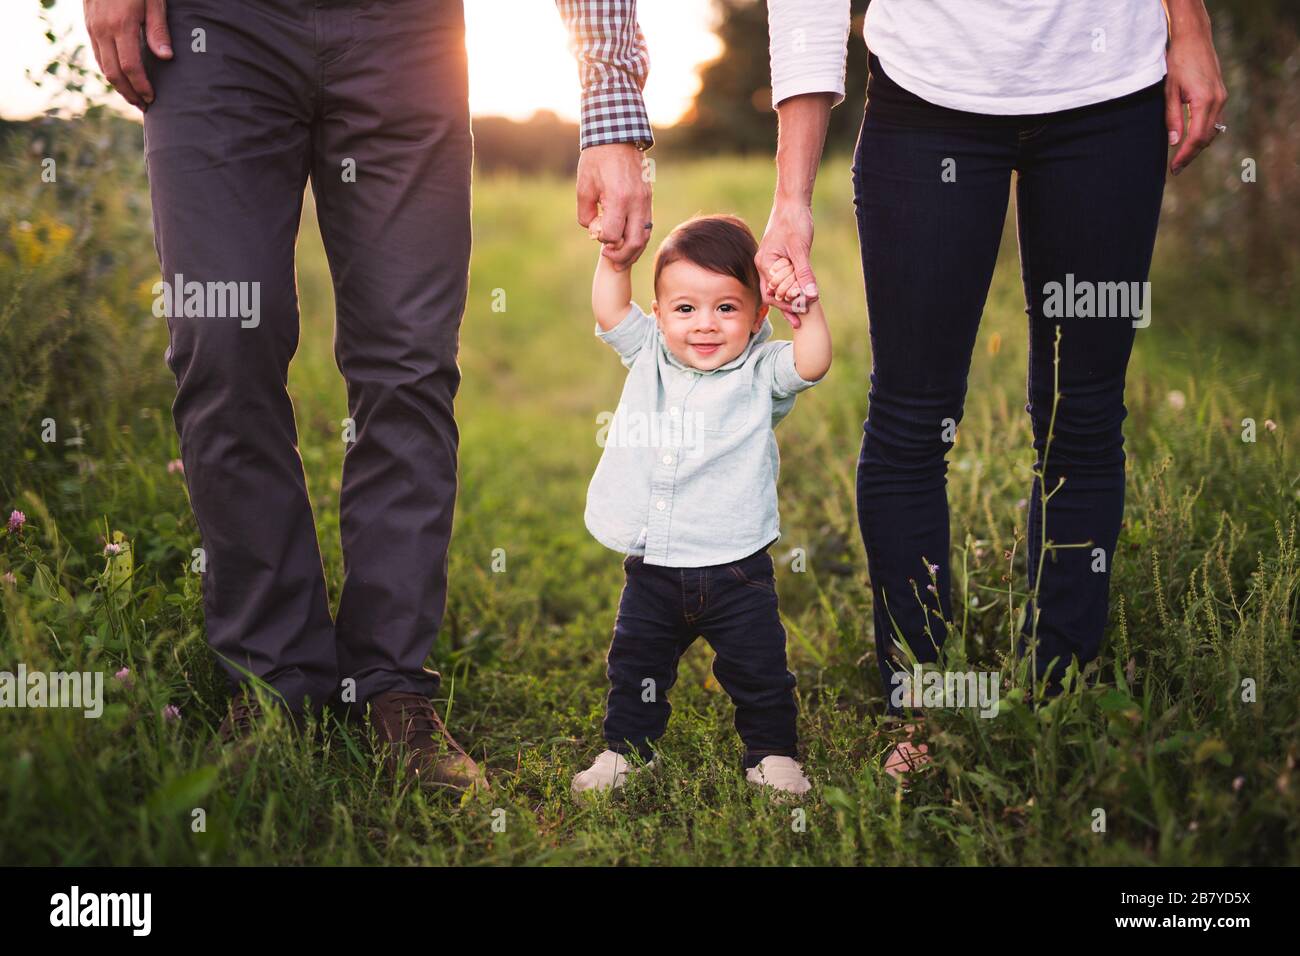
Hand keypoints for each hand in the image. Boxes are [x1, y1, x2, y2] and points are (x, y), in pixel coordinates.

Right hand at [84, 0, 172, 110]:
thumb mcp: (154, 1)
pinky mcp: (89, 23)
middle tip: (144, 107)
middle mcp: (103, 29)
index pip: (130, 67)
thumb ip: (158, 30)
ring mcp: (93, 27)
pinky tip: (121, 77)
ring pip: (102, 65)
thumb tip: (165, 58)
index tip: (153, 99)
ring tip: (134, 97)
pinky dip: (109, 70)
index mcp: (121, 25)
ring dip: (118, 85)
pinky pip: (98, 54)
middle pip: (113, 72)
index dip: (141, 87)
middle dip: (129, 93)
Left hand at [576, 143, 652, 268]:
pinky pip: (647, 225)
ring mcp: (646, 201)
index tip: (596, 232)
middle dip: (622, 255)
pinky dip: (639, 238)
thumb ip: (586, 213)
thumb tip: (594, 231)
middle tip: (610, 259)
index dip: (603, 240)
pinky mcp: (649, 198)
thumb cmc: (596, 159)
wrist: (618, 136)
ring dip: (634, 251)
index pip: (613, 235)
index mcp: (619, 199)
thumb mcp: (584, 186)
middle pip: (635, 242)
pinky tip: (628, 242)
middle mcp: (636, 202)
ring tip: (621, 258)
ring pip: (645, 236)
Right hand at [756, 199, 817, 328]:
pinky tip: (802, 294)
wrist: (792, 203)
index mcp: (764, 264)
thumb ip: (804, 273)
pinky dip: (792, 288)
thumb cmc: (794, 222)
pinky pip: (783, 278)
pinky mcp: (778, 259)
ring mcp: (770, 263)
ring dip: (789, 299)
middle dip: (786, 307)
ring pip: (777, 288)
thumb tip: (811, 295)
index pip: (771, 294)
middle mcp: (763, 265)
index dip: (786, 304)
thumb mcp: (800, 249)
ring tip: (803, 312)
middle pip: (772, 295)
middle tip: (800, 319)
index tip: (801, 311)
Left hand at [1164, 3, 1227, 174]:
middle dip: (1191, 154)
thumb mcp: (1169, 90)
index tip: (1175, 168)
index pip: (1197, 137)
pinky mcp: (1220, 94)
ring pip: (1213, 130)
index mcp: (1204, 101)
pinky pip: (1215, 120)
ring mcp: (1221, 97)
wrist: (1194, 39)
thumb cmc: (1178, 62)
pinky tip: (1192, 139)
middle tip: (1176, 168)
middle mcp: (1217, 100)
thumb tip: (1175, 142)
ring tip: (1182, 158)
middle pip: (1207, 137)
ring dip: (1198, 145)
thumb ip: (1172, 117)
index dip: (1186, 155)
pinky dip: (1204, 132)